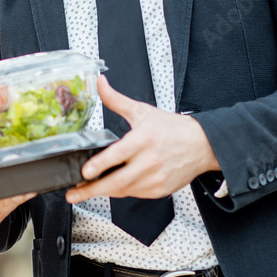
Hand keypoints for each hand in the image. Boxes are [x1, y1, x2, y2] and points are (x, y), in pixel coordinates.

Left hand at [65, 75, 219, 203]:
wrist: (201, 144)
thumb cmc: (171, 128)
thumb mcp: (142, 110)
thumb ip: (115, 99)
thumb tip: (99, 83)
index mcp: (144, 139)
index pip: (118, 154)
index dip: (100, 164)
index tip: (85, 172)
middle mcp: (150, 160)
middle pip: (117, 180)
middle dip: (93, 189)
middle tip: (74, 192)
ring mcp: (156, 178)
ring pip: (124, 190)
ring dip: (104, 191)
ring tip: (86, 190)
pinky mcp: (160, 190)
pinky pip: (134, 194)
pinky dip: (121, 191)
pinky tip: (111, 186)